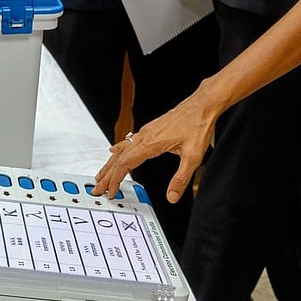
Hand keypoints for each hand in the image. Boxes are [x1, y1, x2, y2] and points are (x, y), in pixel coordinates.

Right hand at [93, 86, 217, 199]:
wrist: (202, 105)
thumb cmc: (198, 125)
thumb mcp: (193, 156)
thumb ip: (181, 179)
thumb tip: (172, 196)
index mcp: (151, 143)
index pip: (125, 164)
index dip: (116, 179)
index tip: (110, 190)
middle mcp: (144, 136)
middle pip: (118, 158)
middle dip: (106, 175)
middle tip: (97, 188)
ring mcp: (146, 131)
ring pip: (121, 149)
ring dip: (109, 164)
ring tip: (101, 175)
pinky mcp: (150, 129)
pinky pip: (127, 142)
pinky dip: (117, 151)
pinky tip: (114, 152)